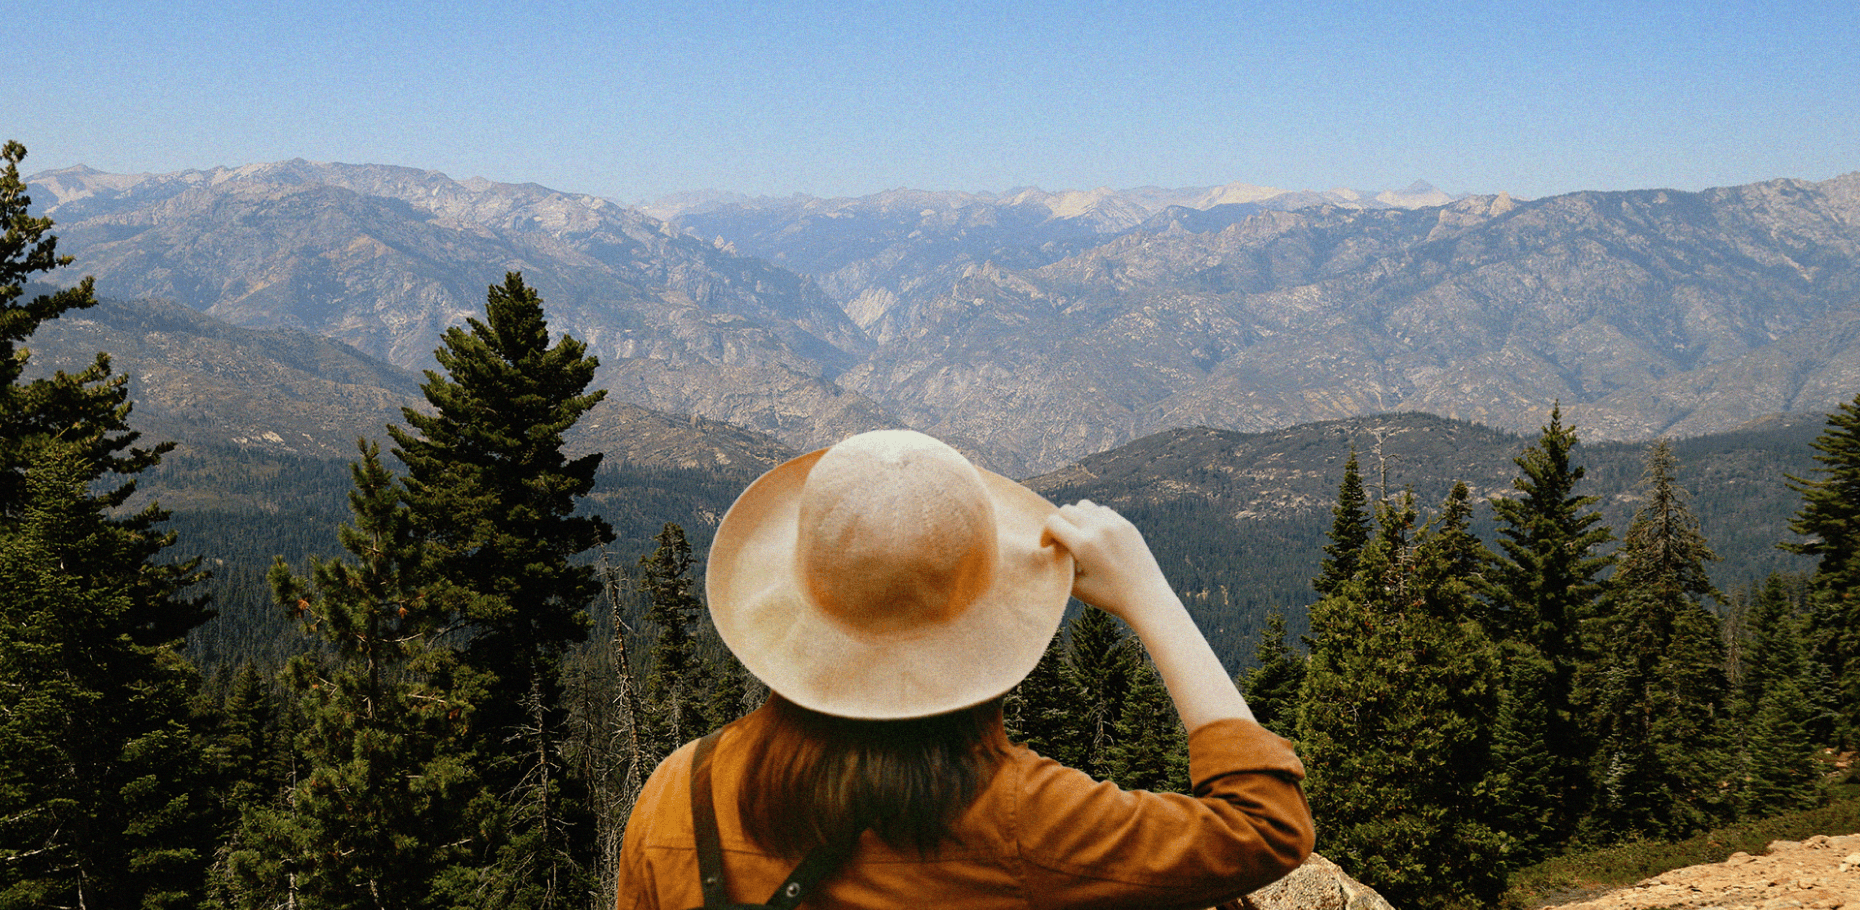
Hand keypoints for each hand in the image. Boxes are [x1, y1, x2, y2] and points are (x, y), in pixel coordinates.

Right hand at [1042, 500, 1176, 625]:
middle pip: (1066, 510)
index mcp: (1084, 544)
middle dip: (1059, 524)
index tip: (1048, 547)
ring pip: (1085, 505)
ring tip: (1079, 536)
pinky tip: (1097, 537)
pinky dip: (1094, 519)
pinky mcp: (1127, 525)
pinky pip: (1103, 511)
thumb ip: (1060, 567)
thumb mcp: (1077, 588)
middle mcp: (1099, 528)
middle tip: (1062, 542)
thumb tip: (1052, 552)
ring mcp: (1115, 524)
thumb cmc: (1109, 597)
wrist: (1146, 597)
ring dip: (1076, 517)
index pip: (1052, 522)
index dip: (1045, 534)